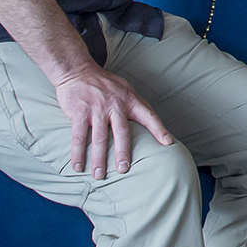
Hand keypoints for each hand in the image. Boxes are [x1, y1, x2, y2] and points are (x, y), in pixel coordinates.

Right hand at [50, 63, 173, 178]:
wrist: (78, 71)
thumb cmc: (105, 84)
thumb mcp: (127, 89)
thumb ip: (139, 105)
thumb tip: (154, 122)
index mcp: (130, 100)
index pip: (149, 116)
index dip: (159, 129)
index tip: (168, 143)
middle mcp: (115, 105)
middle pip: (122, 132)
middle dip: (123, 153)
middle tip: (124, 170)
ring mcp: (96, 109)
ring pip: (99, 138)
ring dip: (99, 159)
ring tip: (99, 175)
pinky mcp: (79, 113)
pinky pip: (78, 136)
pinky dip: (78, 153)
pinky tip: (78, 166)